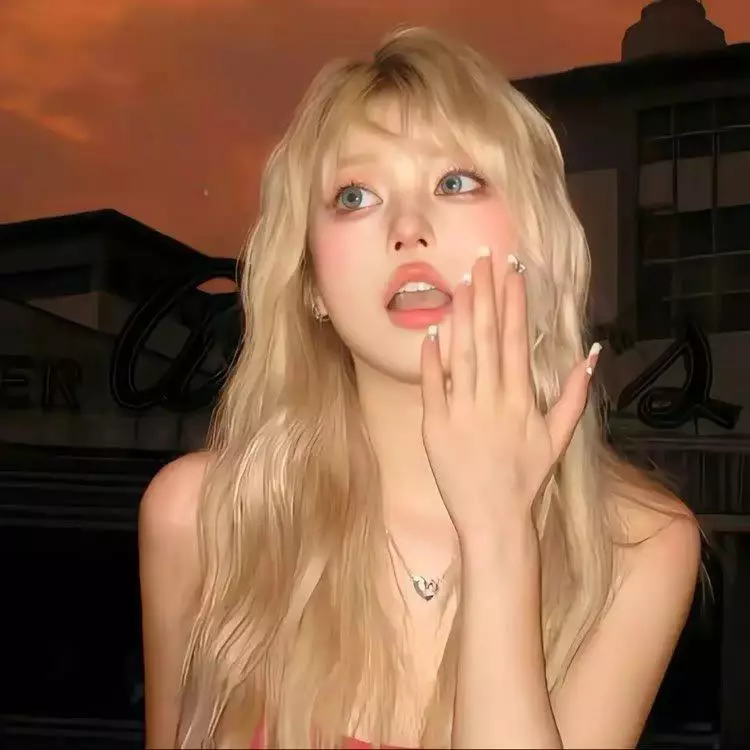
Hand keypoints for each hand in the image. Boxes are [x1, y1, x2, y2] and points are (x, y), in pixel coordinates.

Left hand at [419, 246, 599, 545]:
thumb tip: (592, 354)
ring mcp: (462, 411)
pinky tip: (433, 328)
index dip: (514, 303)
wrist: (493, 518)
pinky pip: (432, 384)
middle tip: (483, 258)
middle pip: (488, 337)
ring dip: (462, 314)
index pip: (516, 340)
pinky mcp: (435, 425)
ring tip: (463, 280)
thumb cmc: (526, 478)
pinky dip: (432, 356)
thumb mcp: (558, 438)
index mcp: (522, 399)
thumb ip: (574, 395)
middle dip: (487, 294)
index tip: (513, 271)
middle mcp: (492, 399)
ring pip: (461, 353)